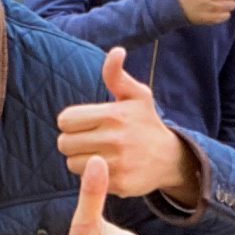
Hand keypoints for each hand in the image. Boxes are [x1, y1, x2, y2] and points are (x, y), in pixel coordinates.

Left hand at [57, 50, 199, 201]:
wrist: (169, 158)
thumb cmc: (146, 122)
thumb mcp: (136, 95)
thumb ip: (117, 75)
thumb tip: (116, 51)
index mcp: (114, 114)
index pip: (65, 120)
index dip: (71, 122)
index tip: (85, 124)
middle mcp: (115, 139)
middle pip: (64, 143)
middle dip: (72, 141)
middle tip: (88, 140)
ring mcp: (117, 163)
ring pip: (71, 163)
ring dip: (79, 160)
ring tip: (96, 154)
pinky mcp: (118, 183)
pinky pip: (86, 180)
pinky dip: (92, 176)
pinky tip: (106, 168)